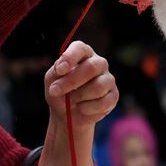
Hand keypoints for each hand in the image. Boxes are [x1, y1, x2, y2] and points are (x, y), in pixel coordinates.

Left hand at [37, 40, 118, 165]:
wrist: (67, 118)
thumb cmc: (57, 96)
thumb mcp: (51, 84)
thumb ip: (56, 75)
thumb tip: (62, 72)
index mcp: (81, 54)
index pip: (81, 47)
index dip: (71, 57)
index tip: (58, 69)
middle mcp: (98, 63)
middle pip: (94, 66)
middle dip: (72, 81)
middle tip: (55, 94)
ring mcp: (109, 80)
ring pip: (101, 84)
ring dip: (81, 98)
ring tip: (71, 105)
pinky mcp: (114, 97)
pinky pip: (106, 102)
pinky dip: (91, 109)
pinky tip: (83, 112)